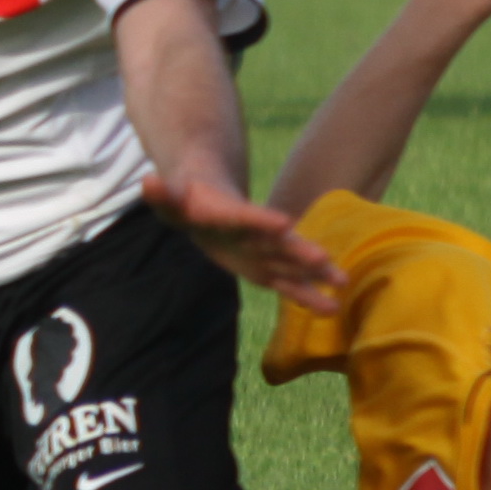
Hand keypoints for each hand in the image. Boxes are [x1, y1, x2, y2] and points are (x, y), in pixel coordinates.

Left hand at [143, 171, 341, 314]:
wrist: (203, 201)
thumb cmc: (185, 200)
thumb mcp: (168, 198)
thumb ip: (161, 195)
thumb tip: (148, 182)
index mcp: (228, 213)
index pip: (244, 216)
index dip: (260, 220)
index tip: (284, 223)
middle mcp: (253, 231)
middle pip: (276, 241)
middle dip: (297, 250)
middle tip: (322, 257)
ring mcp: (263, 250)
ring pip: (291, 262)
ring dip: (313, 273)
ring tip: (342, 282)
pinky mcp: (265, 269)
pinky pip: (288, 284)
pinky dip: (307, 295)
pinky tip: (332, 307)